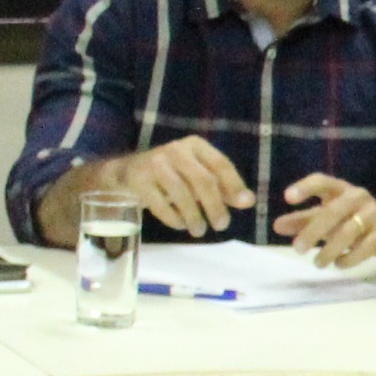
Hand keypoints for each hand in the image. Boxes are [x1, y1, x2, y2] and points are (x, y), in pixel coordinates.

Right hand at [105, 139, 252, 237]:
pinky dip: (173, 218)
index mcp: (195, 145)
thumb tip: (249, 201)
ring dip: (194, 216)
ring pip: (181, 193)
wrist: (126, 172)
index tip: (244, 204)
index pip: (221, 164)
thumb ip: (223, 187)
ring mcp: (155, 163)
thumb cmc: (171, 175)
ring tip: (199, 230)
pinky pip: (160, 203)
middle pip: (202, 180)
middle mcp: (176, 150)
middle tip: (222, 225)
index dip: (234, 184)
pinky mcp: (138, 180)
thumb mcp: (197, 176)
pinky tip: (180, 225)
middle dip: (215, 206)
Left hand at [274, 174, 375, 267]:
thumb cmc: (352, 217)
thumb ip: (303, 220)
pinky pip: (365, 247)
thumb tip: (277, 226)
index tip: (287, 198)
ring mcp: (373, 214)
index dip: (305, 187)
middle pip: (333, 211)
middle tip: (297, 249)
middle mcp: (358, 197)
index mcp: (341, 189)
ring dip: (330, 250)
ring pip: (349, 231)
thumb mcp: (327, 215)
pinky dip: (350, 258)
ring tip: (317, 263)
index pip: (322, 181)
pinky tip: (339, 264)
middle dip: (314, 231)